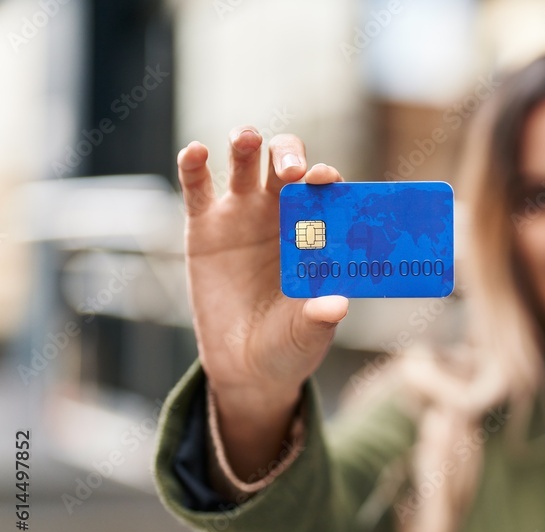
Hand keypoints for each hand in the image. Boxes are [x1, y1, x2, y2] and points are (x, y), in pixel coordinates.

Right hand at [177, 127, 347, 477]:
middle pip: (285, 164)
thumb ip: (319, 319)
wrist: (246, 366)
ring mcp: (242, 216)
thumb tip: (337, 305)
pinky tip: (195, 152)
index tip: (327, 179)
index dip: (326, 179)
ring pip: (244, 164)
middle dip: (289, 155)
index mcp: (316, 232)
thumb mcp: (306, 336)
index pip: (325, 192)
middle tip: (291, 170)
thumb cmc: (290, 345)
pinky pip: (197, 188)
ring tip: (246, 139)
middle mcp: (281, 214)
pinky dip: (193, 166)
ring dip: (246, 144)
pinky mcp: (204, 227)